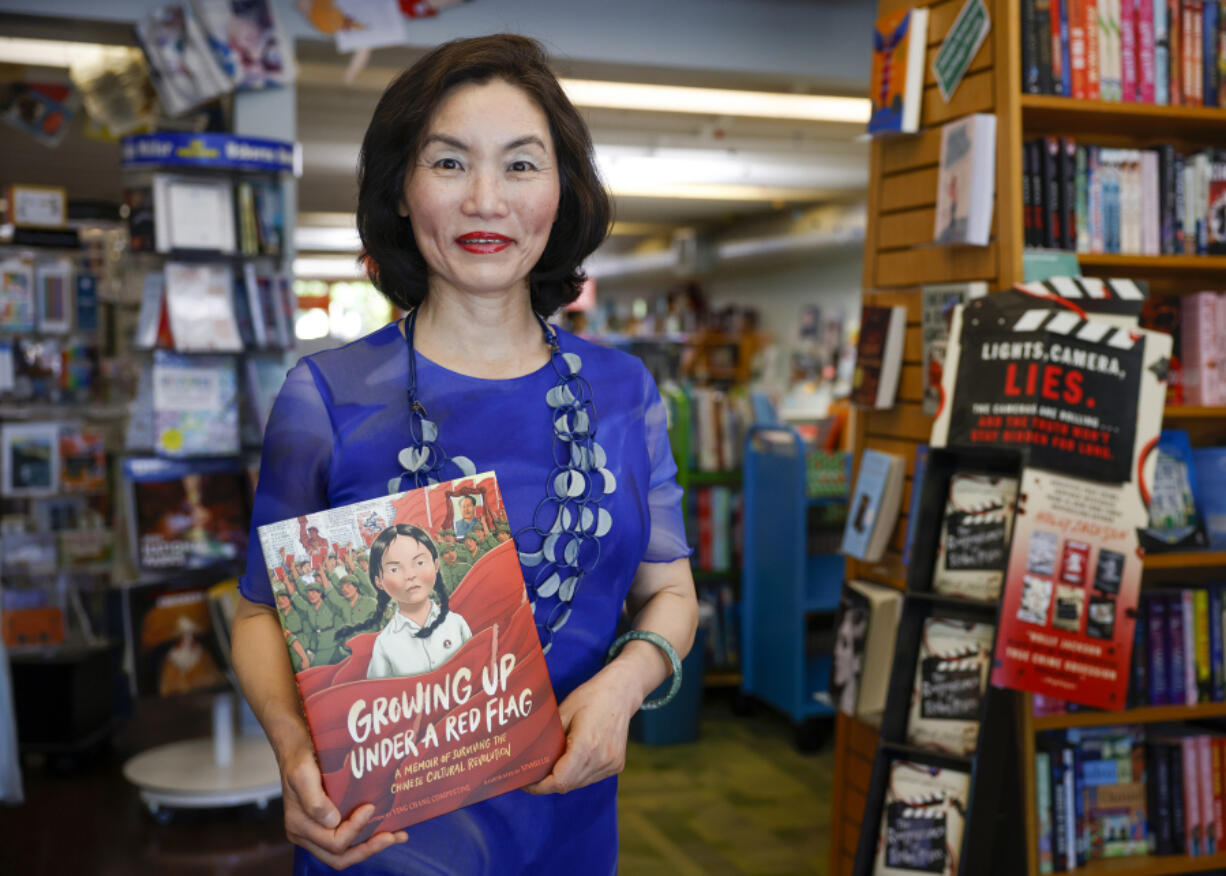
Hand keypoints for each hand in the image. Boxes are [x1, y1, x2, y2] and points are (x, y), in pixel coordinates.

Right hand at [279, 741, 407, 867]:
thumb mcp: (302, 773)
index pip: (333, 842)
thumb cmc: (300, 759)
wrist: (297, 748)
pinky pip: (346, 840)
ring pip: (344, 853)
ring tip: (397, 835)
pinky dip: (366, 838)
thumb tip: (332, 822)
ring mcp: (316, 833)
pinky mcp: (326, 826)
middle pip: (339, 857)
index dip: (355, 829)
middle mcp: (306, 835)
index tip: (370, 807)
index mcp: (300, 826)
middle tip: (392, 836)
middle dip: (368, 848)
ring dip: (370, 846)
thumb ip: (314, 801)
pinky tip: (386, 828)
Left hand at [522, 663, 639, 794]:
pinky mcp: (617, 765)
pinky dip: (577, 774)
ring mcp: (611, 764)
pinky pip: (591, 777)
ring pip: (579, 783)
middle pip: (568, 784)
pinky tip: (570, 761)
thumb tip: (529, 758)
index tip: (525, 782)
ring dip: (563, 779)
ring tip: (549, 768)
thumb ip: (548, 739)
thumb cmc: (590, 697)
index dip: (540, 786)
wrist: (621, 692)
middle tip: (532, 775)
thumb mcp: (562, 712)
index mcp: (587, 745)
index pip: (559, 780)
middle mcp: (601, 759)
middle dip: (548, 783)